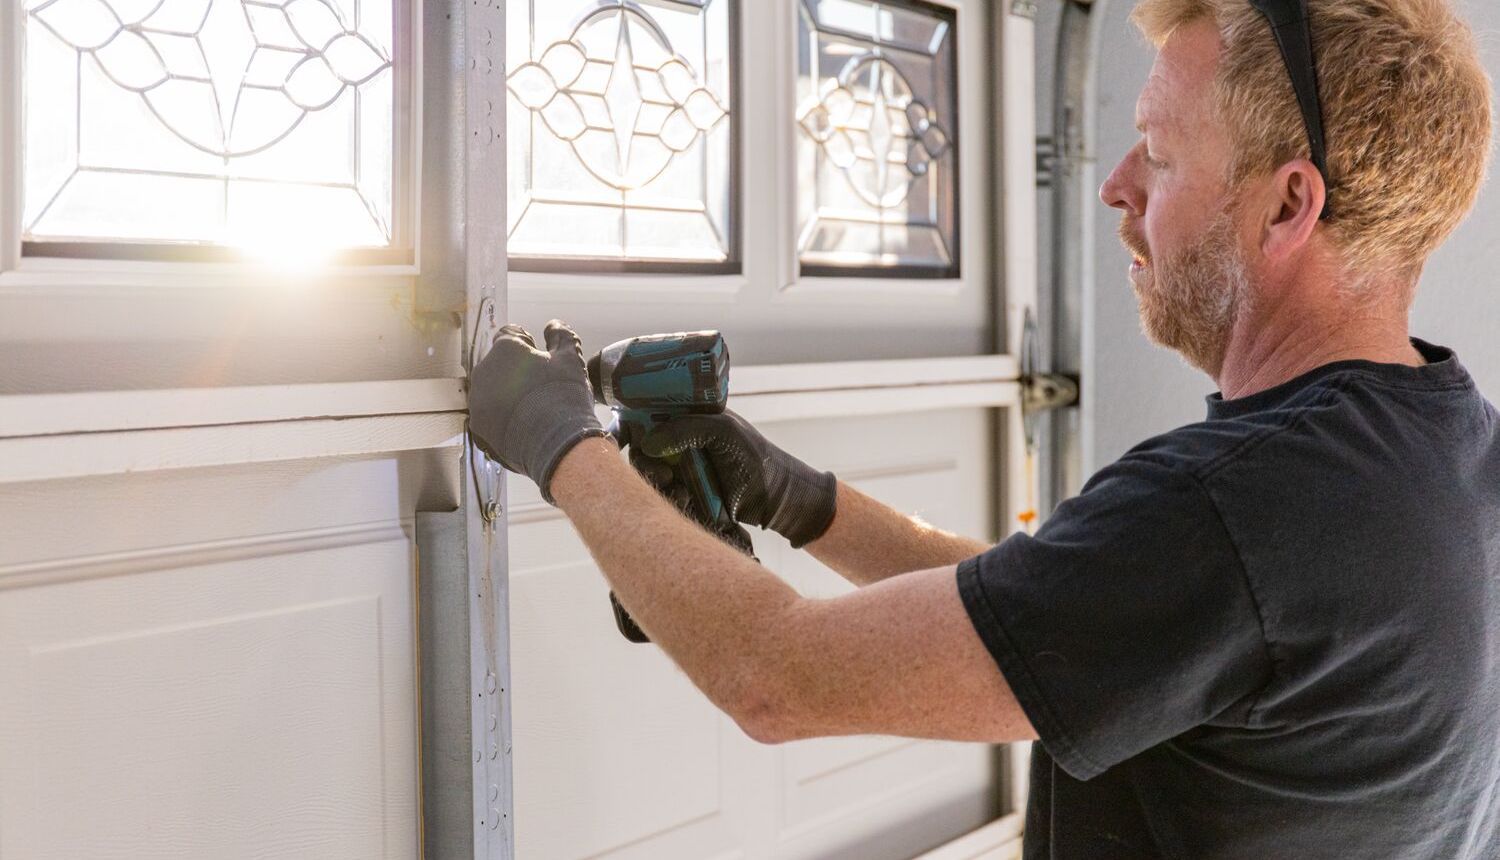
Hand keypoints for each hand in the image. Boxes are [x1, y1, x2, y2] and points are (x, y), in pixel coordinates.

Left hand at [468, 320, 608, 504]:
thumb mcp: (571, 359)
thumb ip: (562, 336)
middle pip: (499, 363)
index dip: (528, 344)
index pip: (511, 334)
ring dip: (507, 394)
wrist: (557, 444)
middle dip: (516, 370)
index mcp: (505, 348)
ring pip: (492, 390)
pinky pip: (489, 416)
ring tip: (533, 410)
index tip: (541, 358)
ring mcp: (478, 401)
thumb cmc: (564, 397)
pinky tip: (523, 426)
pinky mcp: (478, 427)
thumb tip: (554, 325)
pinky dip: (502, 418)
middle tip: (540, 387)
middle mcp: (484, 370)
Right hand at [623, 410, 836, 548]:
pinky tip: (685, 501)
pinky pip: (663, 497)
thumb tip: (648, 442)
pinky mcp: (685, 494)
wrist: (777, 499)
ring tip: (679, 491)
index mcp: (688, 418)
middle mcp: (680, 442)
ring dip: (657, 485)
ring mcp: (682, 469)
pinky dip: (669, 501)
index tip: (623, 439)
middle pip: (642, 450)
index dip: (630, 426)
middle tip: (662, 475)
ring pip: (649, 477)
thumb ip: (687, 428)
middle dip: (645, 464)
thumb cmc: (755, 457)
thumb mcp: (724, 432)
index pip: (647, 416)